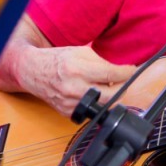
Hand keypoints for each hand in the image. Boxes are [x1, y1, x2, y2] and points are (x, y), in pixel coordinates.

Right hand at [16, 45, 137, 115]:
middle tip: (123, 81)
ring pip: (103, 105)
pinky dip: (95, 102)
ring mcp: (71, 103)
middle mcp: (75, 88)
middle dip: (122, 87)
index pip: (112, 74)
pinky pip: (91, 111)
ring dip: (108, 95)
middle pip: (112, 95)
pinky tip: (90, 93)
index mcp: (78, 69)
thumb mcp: (81, 52)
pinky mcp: (68, 113)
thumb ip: (102, 62)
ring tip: (104, 85)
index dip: (127, 73)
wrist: (34, 72)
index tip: (132, 71)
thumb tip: (120, 72)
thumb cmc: (57, 60)